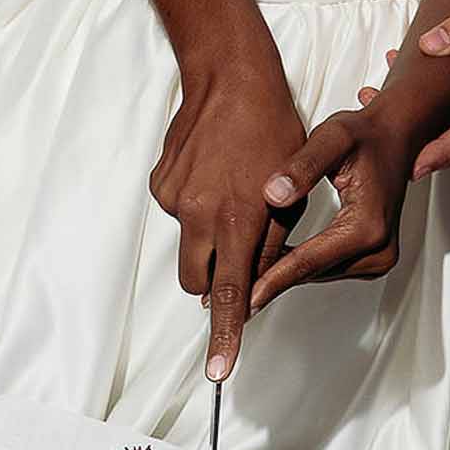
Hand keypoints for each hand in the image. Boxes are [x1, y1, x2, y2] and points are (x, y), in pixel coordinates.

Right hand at [149, 72, 306, 378]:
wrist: (230, 77)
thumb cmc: (273, 132)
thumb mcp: (289, 195)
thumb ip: (268, 245)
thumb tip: (254, 285)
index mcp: (238, 220)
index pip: (231, 294)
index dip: (226, 335)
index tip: (219, 372)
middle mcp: (200, 215)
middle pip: (198, 282)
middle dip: (214, 280)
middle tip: (237, 249)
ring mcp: (175, 200)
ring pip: (190, 245)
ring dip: (208, 236)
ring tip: (230, 192)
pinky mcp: (160, 184)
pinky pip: (178, 214)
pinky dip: (196, 205)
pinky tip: (212, 172)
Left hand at [248, 107, 413, 314]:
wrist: (397, 136)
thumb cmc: (367, 135)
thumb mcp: (331, 139)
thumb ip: (302, 166)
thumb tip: (272, 194)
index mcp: (368, 225)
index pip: (308, 261)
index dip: (271, 279)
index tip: (244, 296)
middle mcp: (379, 248)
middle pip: (312, 274)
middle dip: (271, 281)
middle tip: (233, 294)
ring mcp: (379, 257)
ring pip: (318, 275)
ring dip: (284, 276)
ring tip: (245, 279)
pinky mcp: (374, 259)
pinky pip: (328, 269)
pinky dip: (301, 267)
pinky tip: (273, 264)